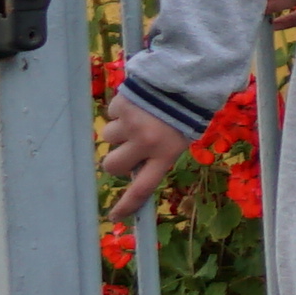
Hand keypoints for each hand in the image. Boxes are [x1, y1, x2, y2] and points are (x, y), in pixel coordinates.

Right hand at [93, 100, 193, 220]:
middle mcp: (146, 142)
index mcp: (165, 154)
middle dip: (116, 159)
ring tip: (140, 117)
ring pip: (109, 137)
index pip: (142, 187)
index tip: (115, 217)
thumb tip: (132, 169)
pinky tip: (138, 102)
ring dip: (119, 130)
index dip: (128, 204)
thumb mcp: (179, 139)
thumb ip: (158, 155)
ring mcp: (131, 124)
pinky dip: (120, 110)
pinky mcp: (121, 106)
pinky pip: (111, 114)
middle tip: (128, 148)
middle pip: (113, 166)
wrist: (187, 78)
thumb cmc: (186, 112)